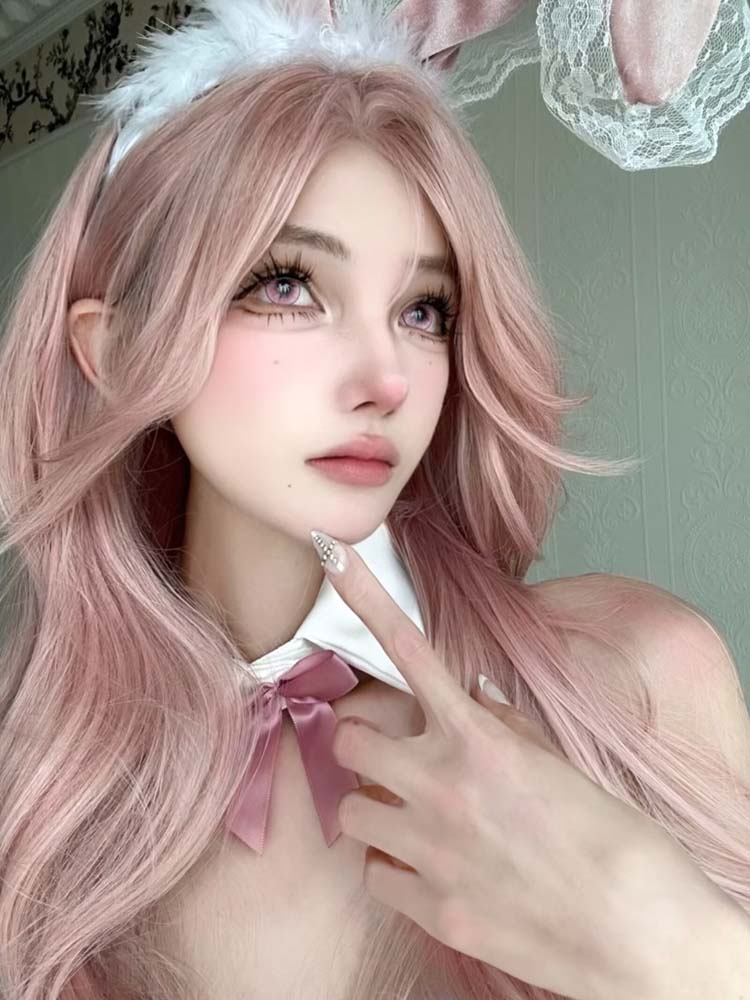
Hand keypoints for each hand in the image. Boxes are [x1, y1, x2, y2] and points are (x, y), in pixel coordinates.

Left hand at [312, 529, 686, 999]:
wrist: (638, 932)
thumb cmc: (611, 839)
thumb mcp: (555, 764)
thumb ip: (501, 727)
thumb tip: (471, 701)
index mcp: (478, 737)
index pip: (408, 649)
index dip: (363, 596)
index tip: (331, 555)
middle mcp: (441, 783)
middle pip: (349, 741)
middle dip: (363, 748)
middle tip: (391, 762)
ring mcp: (428, 846)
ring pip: (352, 813)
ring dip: (376, 811)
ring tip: (416, 824)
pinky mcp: (428, 905)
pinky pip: (374, 874)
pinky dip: (392, 869)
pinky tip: (428, 870)